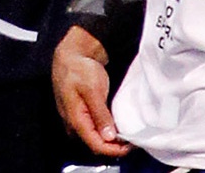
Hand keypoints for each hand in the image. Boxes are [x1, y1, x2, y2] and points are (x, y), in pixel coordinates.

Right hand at [52, 25, 130, 156]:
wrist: (71, 55)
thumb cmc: (80, 70)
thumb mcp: (93, 90)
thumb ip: (100, 114)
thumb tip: (108, 137)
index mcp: (75, 118)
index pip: (95, 145)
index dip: (114, 150)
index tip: (132, 145)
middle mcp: (72, 123)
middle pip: (94, 145)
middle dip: (114, 147)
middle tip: (133, 140)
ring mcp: (74, 119)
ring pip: (93, 139)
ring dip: (110, 141)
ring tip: (127, 135)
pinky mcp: (78, 115)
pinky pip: (92, 130)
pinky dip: (105, 132)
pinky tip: (116, 127)